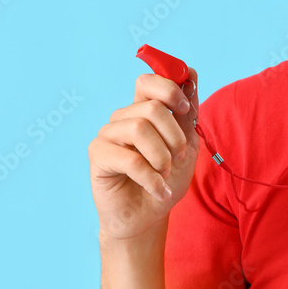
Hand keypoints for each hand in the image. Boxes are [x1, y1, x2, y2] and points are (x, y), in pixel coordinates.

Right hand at [88, 68, 201, 240]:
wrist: (148, 215)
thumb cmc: (167, 178)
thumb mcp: (187, 143)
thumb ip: (187, 111)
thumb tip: (189, 72)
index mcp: (143, 110)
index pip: (149, 81)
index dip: (170, 88)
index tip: (184, 109)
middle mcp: (123, 118)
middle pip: (151, 107)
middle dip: (174, 135)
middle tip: (177, 157)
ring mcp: (107, 135)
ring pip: (140, 129)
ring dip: (162, 157)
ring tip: (165, 173)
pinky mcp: (97, 155)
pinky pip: (130, 159)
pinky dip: (152, 178)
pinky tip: (159, 190)